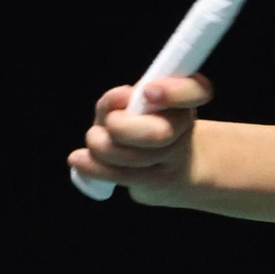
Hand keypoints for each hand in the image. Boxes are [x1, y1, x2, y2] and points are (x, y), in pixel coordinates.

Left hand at [68, 74, 213, 203]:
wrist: (173, 165)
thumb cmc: (147, 124)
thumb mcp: (135, 105)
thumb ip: (122, 98)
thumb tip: (118, 99)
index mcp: (184, 100)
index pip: (196, 92)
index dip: (175, 92)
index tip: (148, 91)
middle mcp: (184, 129)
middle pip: (159, 134)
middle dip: (122, 129)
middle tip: (110, 123)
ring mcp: (171, 159)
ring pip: (134, 159)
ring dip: (102, 147)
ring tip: (94, 138)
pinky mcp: (153, 182)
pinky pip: (121, 176)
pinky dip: (94, 167)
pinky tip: (78, 159)